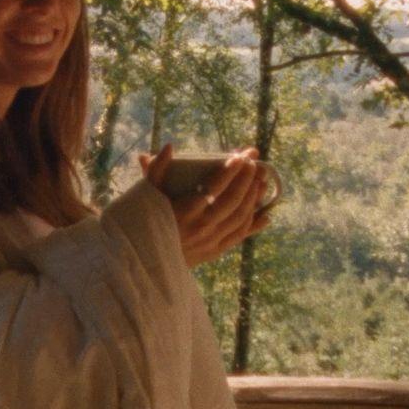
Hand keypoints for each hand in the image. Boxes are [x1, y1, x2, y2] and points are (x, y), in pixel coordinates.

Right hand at [137, 143, 271, 267]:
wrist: (145, 261)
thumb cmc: (144, 224)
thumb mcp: (145, 196)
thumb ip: (156, 170)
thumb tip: (169, 147)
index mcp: (184, 210)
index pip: (213, 186)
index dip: (229, 171)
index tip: (240, 156)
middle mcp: (200, 226)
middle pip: (232, 200)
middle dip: (246, 179)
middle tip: (254, 162)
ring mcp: (210, 241)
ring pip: (240, 217)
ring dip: (253, 197)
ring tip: (261, 180)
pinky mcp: (214, 251)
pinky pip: (239, 235)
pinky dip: (254, 223)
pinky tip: (264, 212)